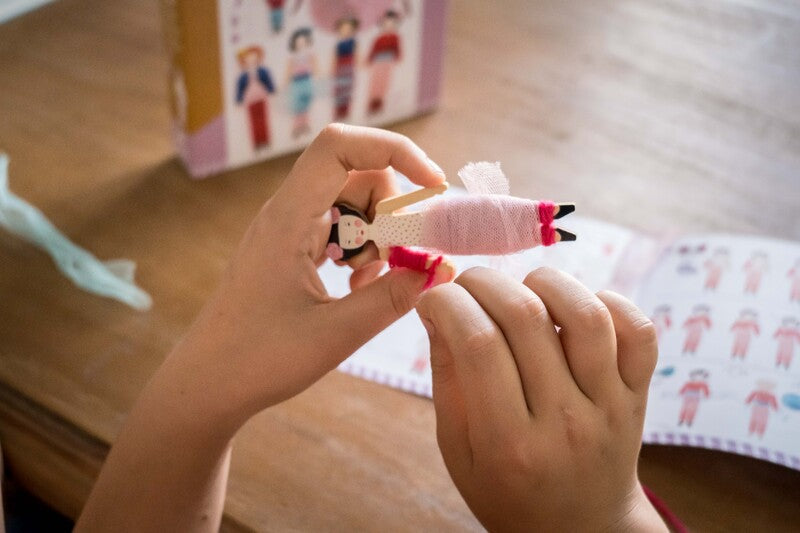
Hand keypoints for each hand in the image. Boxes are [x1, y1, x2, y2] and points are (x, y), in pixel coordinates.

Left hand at [173, 124, 446, 426]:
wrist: (208, 383)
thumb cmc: (259, 360)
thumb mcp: (336, 333)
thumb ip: (393, 297)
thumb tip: (441, 267)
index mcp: (288, 218)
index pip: (340, 146)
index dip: (393, 149)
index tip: (432, 184)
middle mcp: (286, 212)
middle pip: (356, 173)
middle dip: (390, 208)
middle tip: (398, 257)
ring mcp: (287, 228)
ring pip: (351, 201)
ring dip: (376, 233)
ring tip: (366, 281)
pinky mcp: (290, 247)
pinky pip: (337, 226)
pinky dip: (359, 248)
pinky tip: (354, 284)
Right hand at [415, 267, 665, 531]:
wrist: (581, 527)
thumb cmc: (507, 489)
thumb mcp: (457, 451)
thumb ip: (447, 379)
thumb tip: (437, 306)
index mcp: (509, 445)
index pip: (477, 344)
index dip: (447, 303)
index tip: (435, 298)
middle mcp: (564, 421)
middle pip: (525, 317)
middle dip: (484, 282)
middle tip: (467, 285)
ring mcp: (609, 405)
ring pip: (584, 314)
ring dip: (544, 281)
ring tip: (521, 289)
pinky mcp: (639, 393)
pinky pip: (638, 330)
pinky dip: (608, 300)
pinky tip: (573, 307)